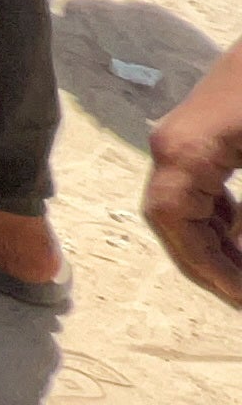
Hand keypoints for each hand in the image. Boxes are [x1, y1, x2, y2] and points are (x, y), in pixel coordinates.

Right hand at [147, 49, 241, 308]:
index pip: (175, 225)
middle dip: (208, 266)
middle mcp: (170, 147)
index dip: (209, 269)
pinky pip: (195, 190)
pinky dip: (217, 220)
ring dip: (211, 246)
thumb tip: (241, 246)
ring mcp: (179, 138)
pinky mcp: (197, 135)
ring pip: (179, 209)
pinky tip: (240, 235)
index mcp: (185, 153)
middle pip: (170, 222)